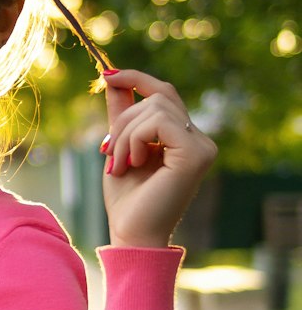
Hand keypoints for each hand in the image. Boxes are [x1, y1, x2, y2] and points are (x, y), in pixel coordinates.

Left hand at [100, 69, 217, 248]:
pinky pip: (159, 122)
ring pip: (156, 107)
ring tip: (119, 163)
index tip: (106, 74)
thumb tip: (112, 76)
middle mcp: (200, 140)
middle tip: (107, 151)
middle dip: (123, 120)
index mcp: (185, 138)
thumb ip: (121, 113)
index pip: (165, 93)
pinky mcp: (197, 154)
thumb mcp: (119, 146)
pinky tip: (132, 163)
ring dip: (125, 133)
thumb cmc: (127, 199)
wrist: (131, 234)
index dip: (137, 78)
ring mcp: (203, 147)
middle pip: (158, 97)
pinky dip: (135, 139)